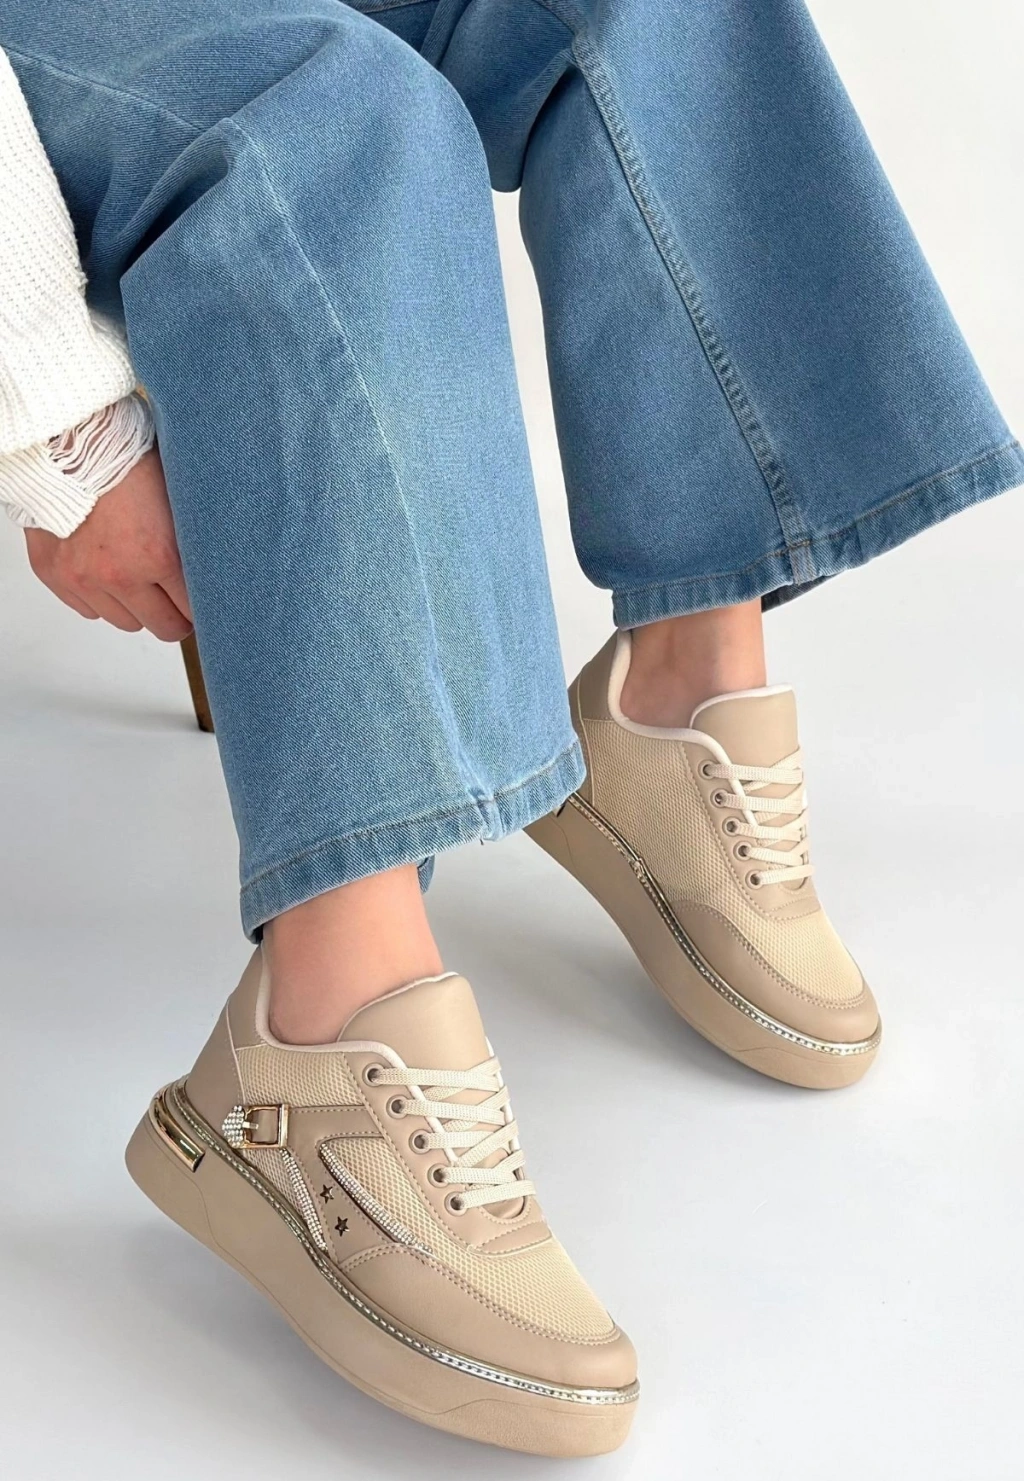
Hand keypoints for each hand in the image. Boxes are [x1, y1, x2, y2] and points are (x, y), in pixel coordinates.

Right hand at [24, 446, 192, 641]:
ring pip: (124, 622)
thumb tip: (217, 568)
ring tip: (135, 576)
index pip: (193, 610)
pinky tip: (105, 570)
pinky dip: (100, 596)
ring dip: (135, 606)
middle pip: (162, 627)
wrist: (66, 443)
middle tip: (175, 601)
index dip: (202, 608)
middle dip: (173, 616)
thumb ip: (192, 539)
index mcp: (157, 554)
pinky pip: (88, 610)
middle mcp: (119, 574)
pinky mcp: (55, 576)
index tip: (203, 604)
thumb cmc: (123, 460)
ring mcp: (84, 579)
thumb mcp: (176, 498)